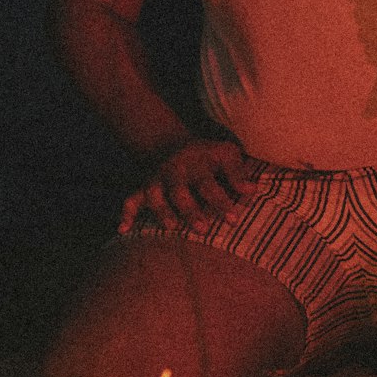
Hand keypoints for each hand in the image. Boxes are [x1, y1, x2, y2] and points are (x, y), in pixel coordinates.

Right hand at [118, 139, 255, 233]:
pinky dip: (126, 213)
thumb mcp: (227, 154)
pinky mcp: (144, 188)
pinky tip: (124, 230)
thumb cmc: (210, 157)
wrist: (178, 146)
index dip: (221, 200)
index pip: (209, 183)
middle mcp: (175, 170)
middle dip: (190, 209)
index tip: (233, 219)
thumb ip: (239, 172)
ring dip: (161, 211)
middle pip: (180, 190)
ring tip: (171, 227)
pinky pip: (131, 200)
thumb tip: (252, 190)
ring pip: (154, 194)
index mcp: (198, 162)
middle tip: (203, 228)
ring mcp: (157, 179)